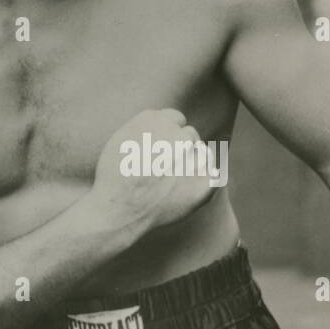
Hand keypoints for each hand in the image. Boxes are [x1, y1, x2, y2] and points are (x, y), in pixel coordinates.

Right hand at [89, 108, 217, 234]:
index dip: (169, 134)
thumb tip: (164, 120)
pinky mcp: (203, 182)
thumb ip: (146, 126)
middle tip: (164, 170)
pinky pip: (215, 175)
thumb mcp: (121, 139)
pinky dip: (205, 181)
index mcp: (156, 121)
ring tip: (171, 183)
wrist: (119, 209)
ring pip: (202, 154)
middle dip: (180, 149)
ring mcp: (191, 158)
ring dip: (192, 164)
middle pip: (190, 135)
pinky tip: (187, 190)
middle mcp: (176, 135)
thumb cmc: (114, 177)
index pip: (176, 118)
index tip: (161, 150)